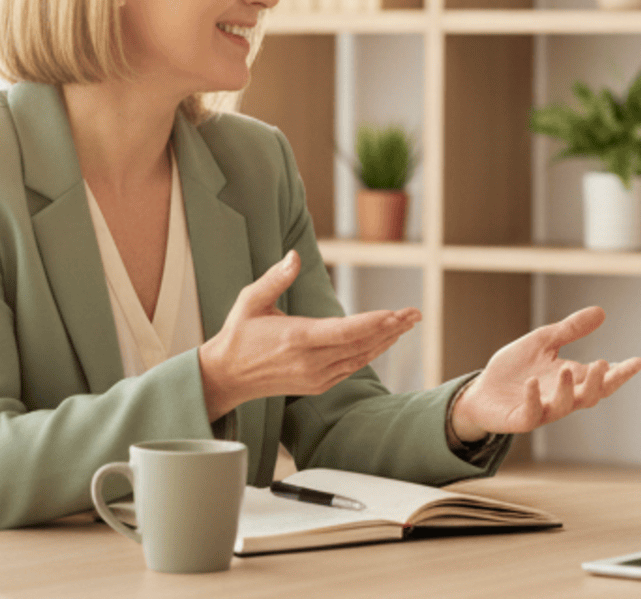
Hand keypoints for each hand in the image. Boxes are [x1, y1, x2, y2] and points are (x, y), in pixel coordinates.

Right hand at [198, 251, 419, 419]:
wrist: (225, 377)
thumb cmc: (238, 335)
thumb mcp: (251, 301)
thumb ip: (275, 278)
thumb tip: (294, 256)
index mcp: (297, 338)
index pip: (346, 331)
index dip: (375, 322)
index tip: (397, 313)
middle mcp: (311, 361)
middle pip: (361, 344)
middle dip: (391, 328)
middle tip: (415, 313)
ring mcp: (315, 377)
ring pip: (360, 358)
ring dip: (385, 341)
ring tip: (406, 324)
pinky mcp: (316, 385)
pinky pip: (351, 368)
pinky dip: (370, 354)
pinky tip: (383, 342)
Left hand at [449, 306, 640, 440]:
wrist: (480, 391)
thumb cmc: (514, 368)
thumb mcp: (543, 341)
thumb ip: (570, 330)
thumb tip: (601, 312)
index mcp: (572, 378)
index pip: (604, 377)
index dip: (623, 372)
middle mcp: (562, 397)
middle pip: (590, 395)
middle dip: (600, 383)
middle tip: (604, 364)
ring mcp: (542, 410)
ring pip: (564, 406)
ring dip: (568, 389)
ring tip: (566, 369)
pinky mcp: (520, 419)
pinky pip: (531, 413)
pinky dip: (533, 398)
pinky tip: (531, 382)